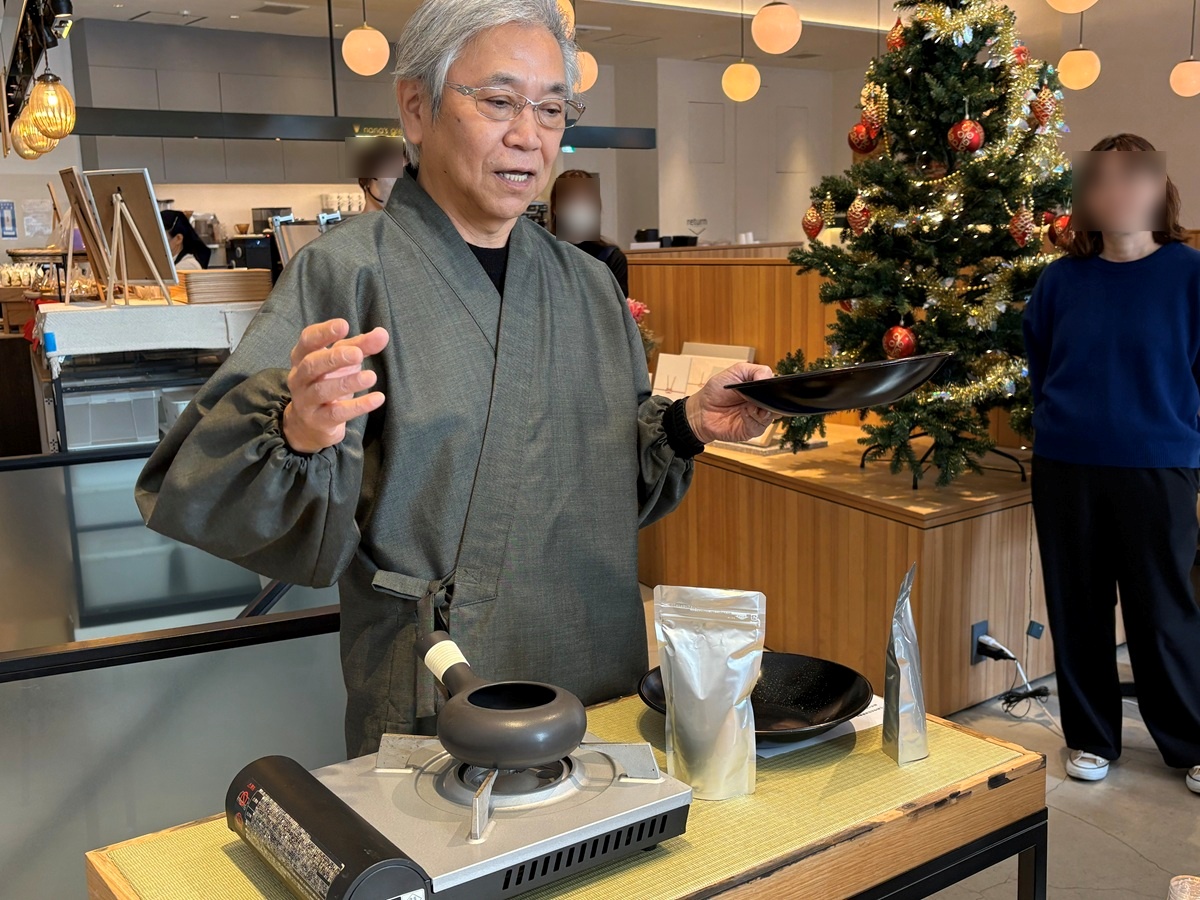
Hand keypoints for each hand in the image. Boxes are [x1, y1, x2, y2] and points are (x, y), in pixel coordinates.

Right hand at [282, 318, 389, 453]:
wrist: (311, 424)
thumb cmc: (328, 382)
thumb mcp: (343, 362)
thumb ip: (360, 346)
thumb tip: (383, 334)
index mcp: (303, 357)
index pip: (307, 340)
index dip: (323, 332)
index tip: (344, 325)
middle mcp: (299, 378)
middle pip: (311, 365)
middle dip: (334, 358)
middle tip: (357, 354)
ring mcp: (306, 401)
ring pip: (322, 390)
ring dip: (347, 382)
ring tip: (371, 376)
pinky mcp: (318, 421)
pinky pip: (337, 413)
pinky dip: (358, 406)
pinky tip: (378, 398)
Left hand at [685, 362, 775, 443]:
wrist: (702, 410)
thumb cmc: (717, 391)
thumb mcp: (736, 371)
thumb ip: (755, 371)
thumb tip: (769, 377)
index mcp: (761, 389)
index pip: (778, 389)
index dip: (778, 389)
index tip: (772, 387)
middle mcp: (762, 403)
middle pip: (779, 403)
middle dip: (772, 401)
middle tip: (762, 398)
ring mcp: (757, 417)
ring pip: (772, 416)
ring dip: (762, 410)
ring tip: (749, 406)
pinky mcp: (751, 429)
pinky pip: (759, 426)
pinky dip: (752, 419)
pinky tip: (743, 414)